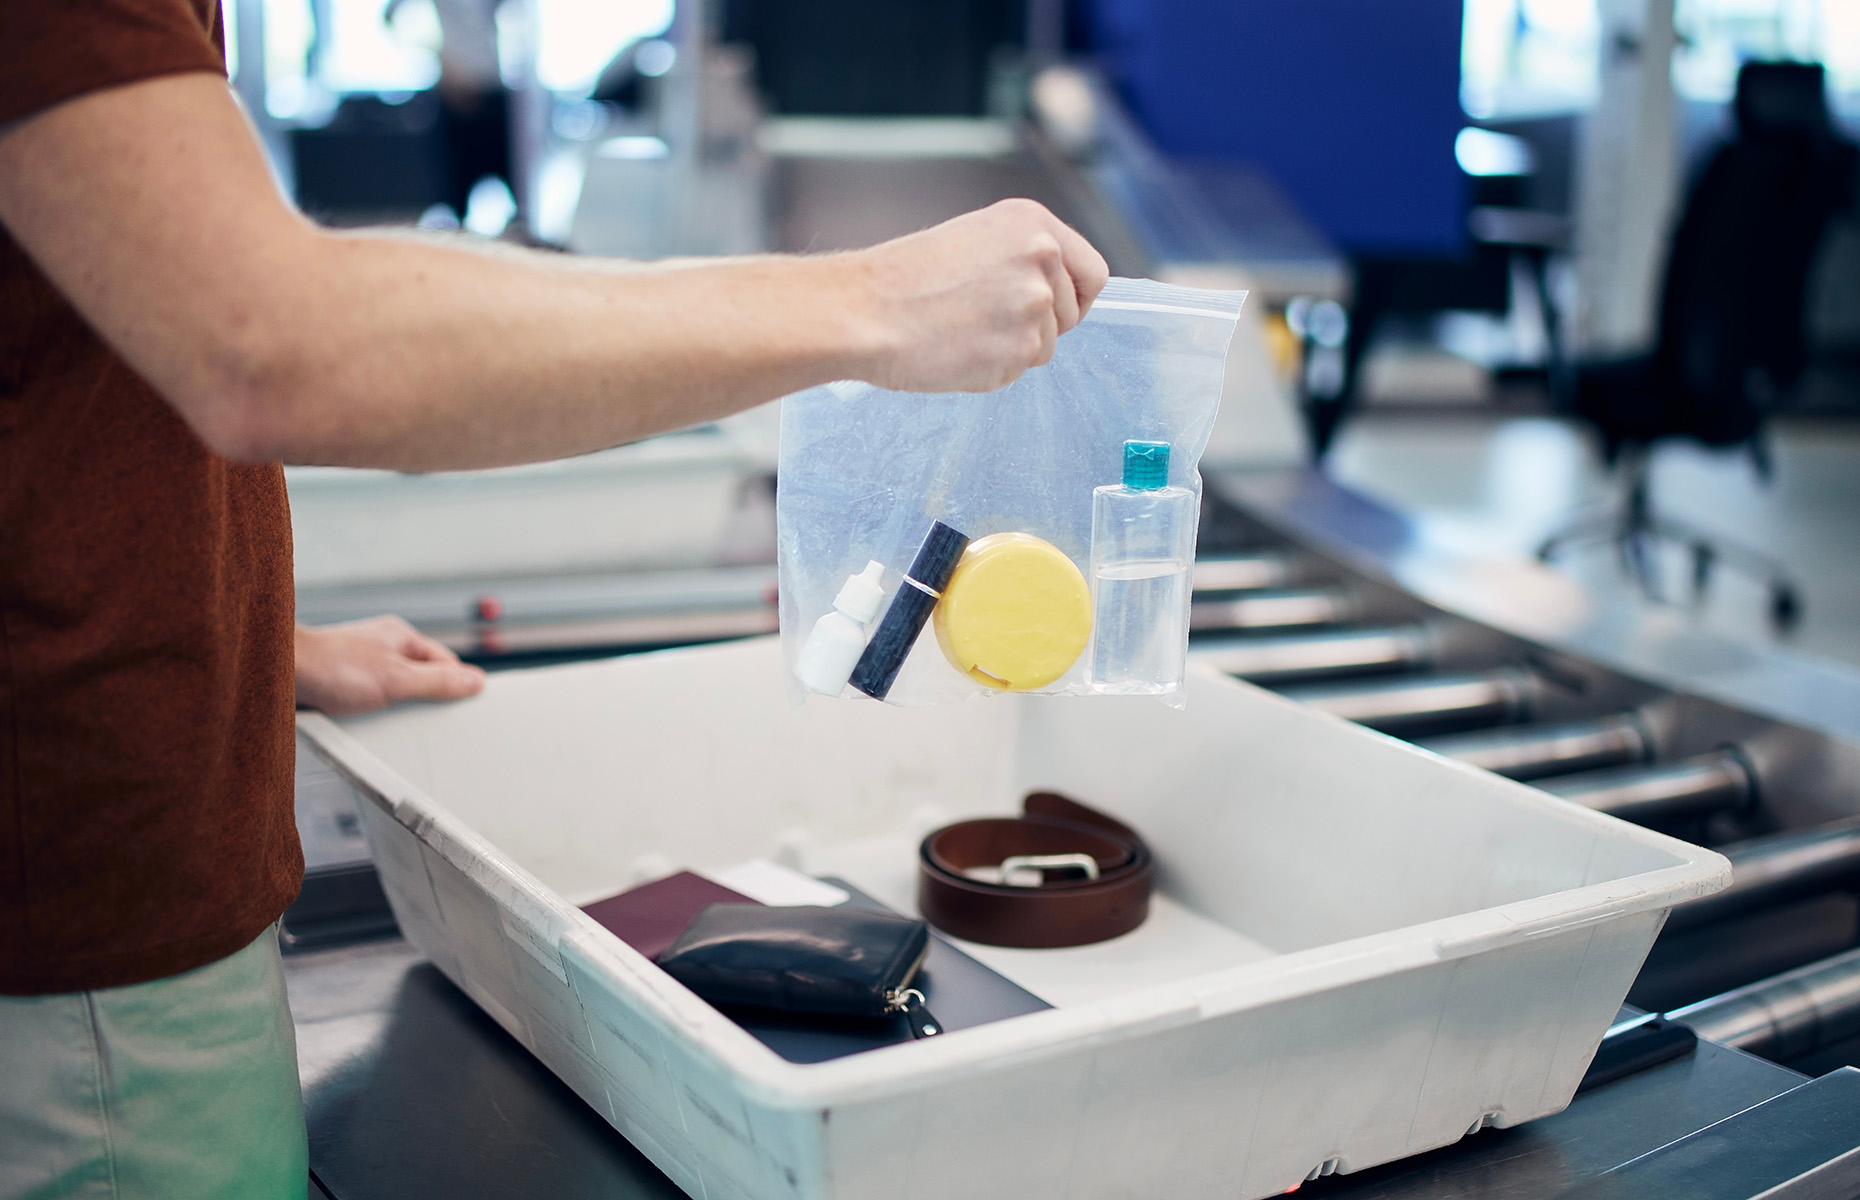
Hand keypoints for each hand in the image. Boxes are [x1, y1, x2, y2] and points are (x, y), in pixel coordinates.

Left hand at [295, 617, 485, 716]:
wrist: (281, 671)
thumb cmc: (333, 667)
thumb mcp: (397, 680)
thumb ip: (438, 682)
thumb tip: (475, 681)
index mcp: (401, 636)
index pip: (445, 661)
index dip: (454, 684)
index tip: (460, 705)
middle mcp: (381, 645)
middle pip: (420, 676)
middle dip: (421, 698)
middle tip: (416, 714)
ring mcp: (360, 661)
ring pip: (393, 689)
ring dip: (390, 707)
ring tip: (382, 717)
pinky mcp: (341, 679)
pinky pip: (367, 697)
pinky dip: (368, 711)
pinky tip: (361, 718)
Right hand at [853, 199, 1109, 392]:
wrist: (863, 310)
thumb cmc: (903, 279)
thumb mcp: (975, 240)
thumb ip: (1022, 259)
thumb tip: (1054, 294)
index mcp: (1033, 223)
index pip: (1093, 271)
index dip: (1075, 297)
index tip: (1055, 309)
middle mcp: (1042, 258)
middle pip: (1071, 315)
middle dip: (1038, 326)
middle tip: (984, 321)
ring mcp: (1034, 305)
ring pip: (1044, 348)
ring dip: (1010, 350)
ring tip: (961, 332)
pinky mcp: (1019, 349)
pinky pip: (1017, 372)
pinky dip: (990, 370)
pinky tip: (955, 350)